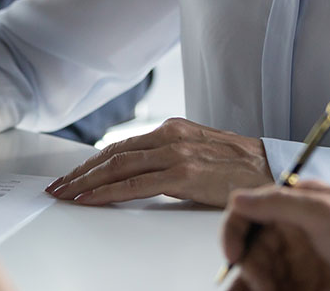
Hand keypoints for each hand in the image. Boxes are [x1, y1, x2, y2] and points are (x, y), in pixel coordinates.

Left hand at [45, 117, 270, 206]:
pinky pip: (136, 184)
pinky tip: (91, 200)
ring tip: (66, 195)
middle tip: (58, 187)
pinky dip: (108, 192)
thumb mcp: (198, 152)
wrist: (271, 170)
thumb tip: (138, 173)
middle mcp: (170, 136)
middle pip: (113, 155)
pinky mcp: (184, 174)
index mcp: (172, 128)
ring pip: (118, 167)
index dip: (92, 162)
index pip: (120, 145)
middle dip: (80, 173)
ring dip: (86, 183)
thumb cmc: (239, 166)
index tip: (71, 176)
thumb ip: (169, 158)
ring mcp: (176, 154)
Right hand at [221, 181, 329, 290]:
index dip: (235, 229)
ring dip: (250, 284)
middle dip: (248, 266)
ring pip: (257, 276)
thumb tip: (239, 197)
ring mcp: (297, 266)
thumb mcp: (326, 210)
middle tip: (264, 283)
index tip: (234, 253)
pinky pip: (272, 290)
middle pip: (250, 248)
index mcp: (294, 208)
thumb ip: (280, 202)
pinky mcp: (304, 288)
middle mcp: (292, 236)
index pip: (249, 212)